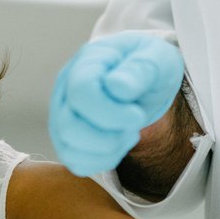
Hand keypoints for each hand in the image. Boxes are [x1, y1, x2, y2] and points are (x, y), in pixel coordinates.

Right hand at [48, 32, 184, 176]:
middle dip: (108, 137)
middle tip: (134, 126)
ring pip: (68, 148)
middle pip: (68, 126)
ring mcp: (62, 113)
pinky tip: (121, 143)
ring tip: (130, 134)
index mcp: (87, 61)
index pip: (81, 92)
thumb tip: (117, 86)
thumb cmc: (150, 63)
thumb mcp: (157, 57)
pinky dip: (102, 161)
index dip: (110, 112)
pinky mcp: (67, 135)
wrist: (145, 77)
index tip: (137, 115)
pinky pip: (75, 161)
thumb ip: (139, 68)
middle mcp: (66, 87)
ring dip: (107, 151)